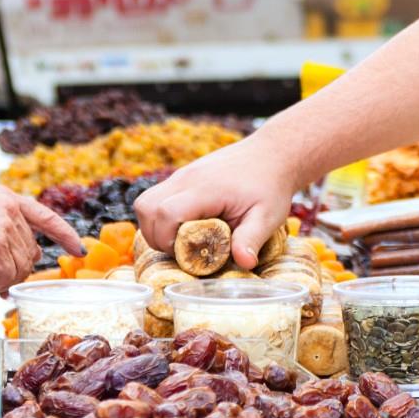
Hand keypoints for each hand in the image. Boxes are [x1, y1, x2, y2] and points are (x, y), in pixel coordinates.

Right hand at [0, 187, 86, 293]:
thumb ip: (6, 233)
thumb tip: (29, 261)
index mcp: (5, 198)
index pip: (45, 215)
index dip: (64, 235)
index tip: (78, 249)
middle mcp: (8, 207)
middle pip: (30, 252)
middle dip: (12, 270)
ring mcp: (3, 225)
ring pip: (20, 269)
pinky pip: (7, 278)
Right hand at [134, 136, 298, 268]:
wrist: (272, 153)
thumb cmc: (271, 185)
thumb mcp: (268, 216)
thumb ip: (252, 239)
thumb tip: (245, 263)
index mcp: (205, 188)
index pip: (167, 213)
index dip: (168, 240)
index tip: (187, 254)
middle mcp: (186, 179)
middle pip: (146, 207)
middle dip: (155, 236)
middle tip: (181, 250)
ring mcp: (181, 176)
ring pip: (145, 202)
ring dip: (154, 226)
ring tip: (181, 240)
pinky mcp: (182, 178)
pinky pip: (156, 198)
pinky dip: (161, 217)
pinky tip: (186, 227)